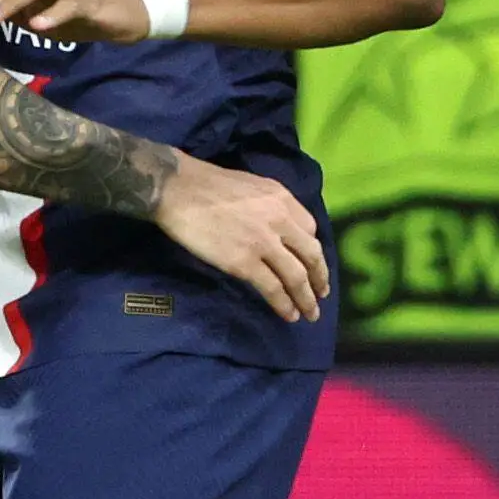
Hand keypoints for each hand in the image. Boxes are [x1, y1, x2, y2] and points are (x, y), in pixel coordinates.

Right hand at [154, 159, 328, 323]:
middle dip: (319, 278)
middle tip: (321, 295)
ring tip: (310, 313)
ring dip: (306, 298)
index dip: (313, 251)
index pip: (311, 229)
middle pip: (311, 255)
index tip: (312, 264)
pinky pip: (273, 288)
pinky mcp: (245, 262)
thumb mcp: (251, 185)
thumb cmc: (206, 183)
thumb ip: (269, 206)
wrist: (178, 189)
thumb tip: (275, 229)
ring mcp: (263, 243)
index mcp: (281, 198)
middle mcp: (279, 220)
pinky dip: (284, 304)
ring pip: (297, 276)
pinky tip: (288, 315)